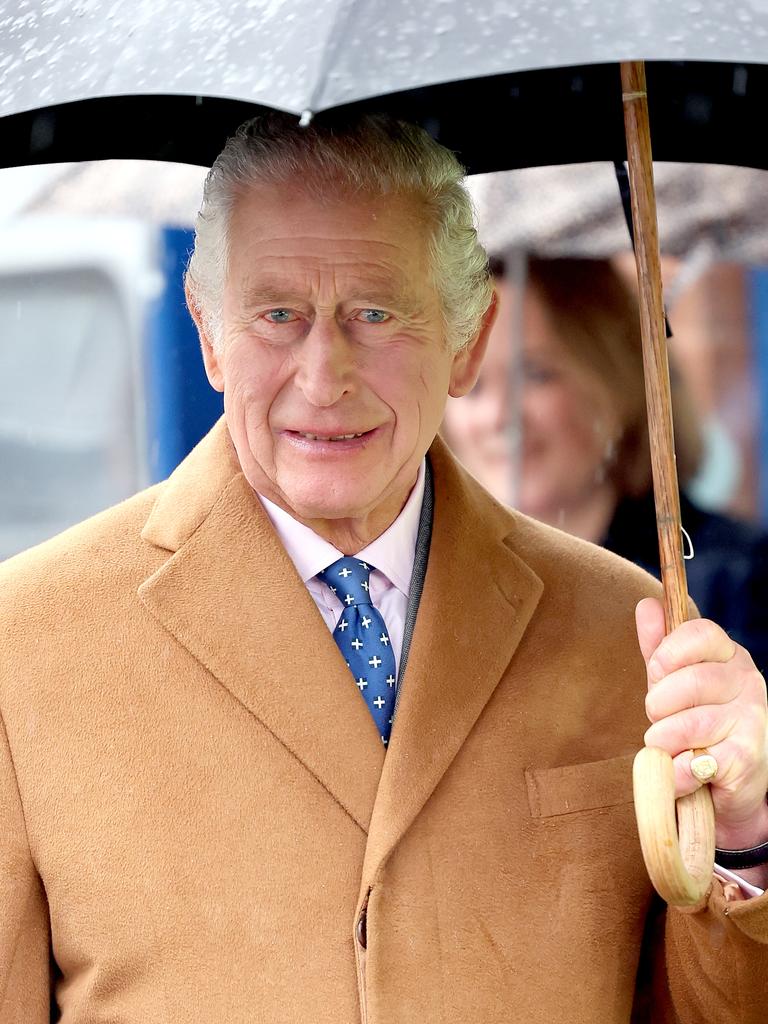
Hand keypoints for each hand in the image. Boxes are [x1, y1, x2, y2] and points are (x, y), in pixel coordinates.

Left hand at [636, 598, 767, 849]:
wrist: (728, 782)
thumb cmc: (696, 722)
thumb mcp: (673, 679)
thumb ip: (659, 645)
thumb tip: (647, 604)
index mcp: (728, 655)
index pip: (701, 633)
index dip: (668, 652)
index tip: (656, 672)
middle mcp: (747, 682)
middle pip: (690, 681)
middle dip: (659, 705)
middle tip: (659, 719)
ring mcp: (751, 720)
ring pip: (690, 724)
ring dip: (665, 742)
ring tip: (669, 748)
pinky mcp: (747, 758)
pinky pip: (697, 762)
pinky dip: (678, 772)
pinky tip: (683, 772)